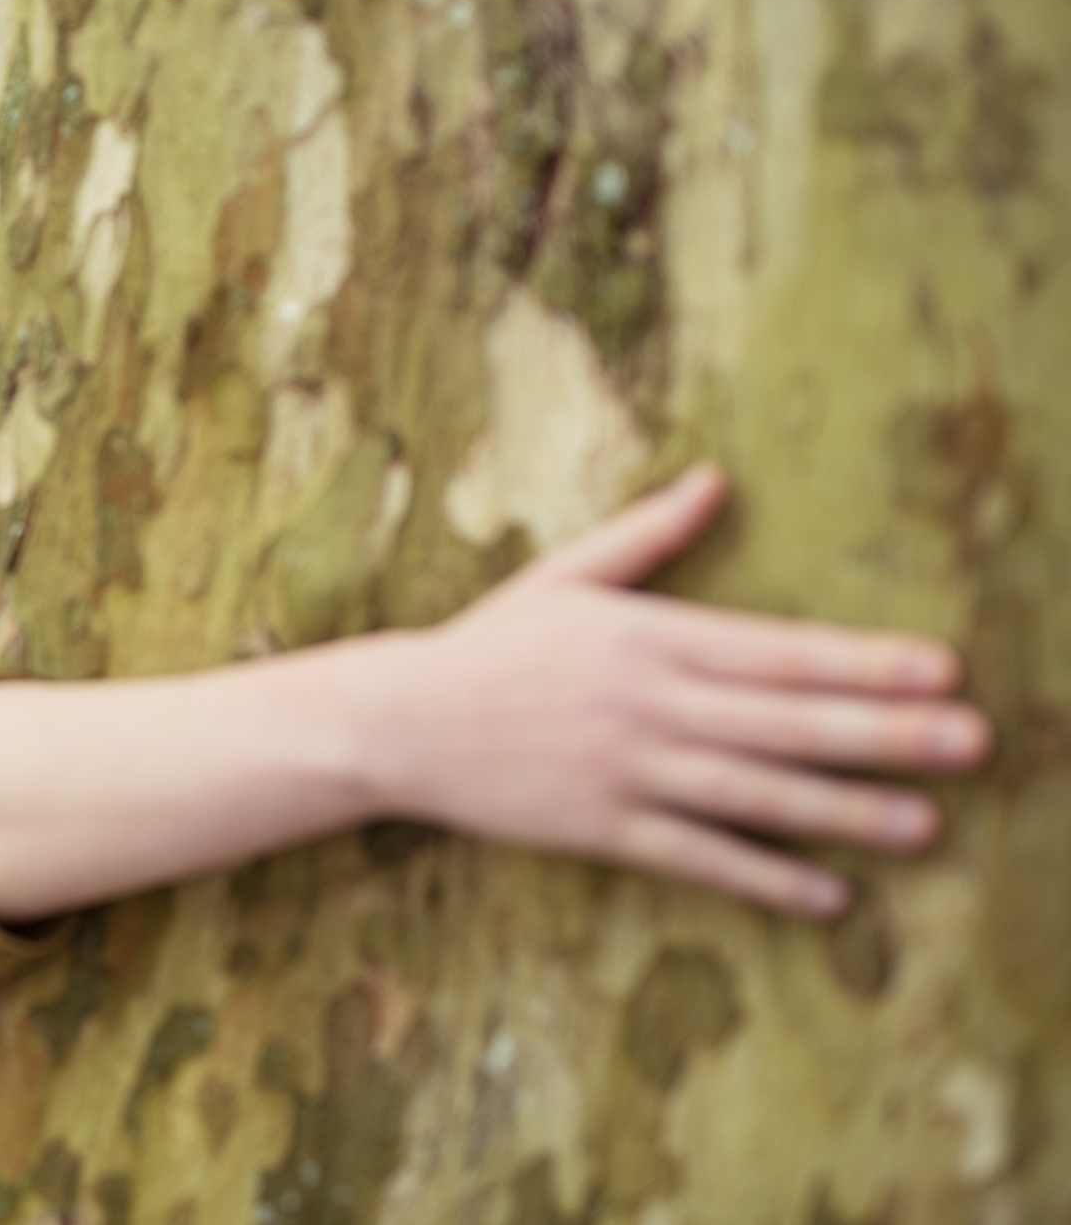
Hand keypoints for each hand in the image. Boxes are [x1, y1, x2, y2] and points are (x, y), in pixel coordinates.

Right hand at [369, 464, 991, 916]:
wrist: (402, 722)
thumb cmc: (489, 644)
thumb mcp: (565, 576)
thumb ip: (648, 536)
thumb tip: (717, 479)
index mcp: (648, 636)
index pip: (776, 649)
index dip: (862, 660)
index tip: (940, 667)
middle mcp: (648, 703)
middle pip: (785, 720)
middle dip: (885, 732)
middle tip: (973, 742)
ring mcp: (626, 770)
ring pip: (754, 793)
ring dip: (844, 810)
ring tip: (925, 824)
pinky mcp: (602, 828)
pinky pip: (698, 856)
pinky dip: (764, 877)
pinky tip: (828, 896)